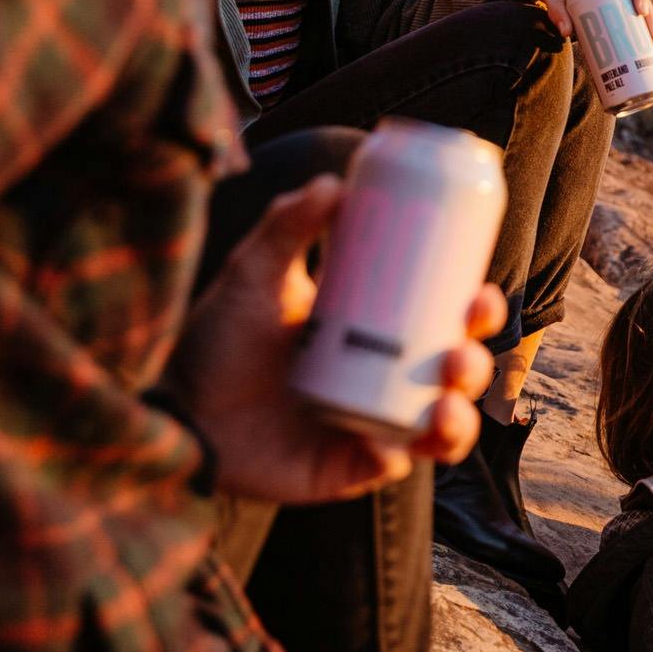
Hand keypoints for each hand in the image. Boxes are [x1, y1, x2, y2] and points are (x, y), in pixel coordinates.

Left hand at [169, 175, 505, 503]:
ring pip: (443, 425)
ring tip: (446, 399)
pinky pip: (398, 462)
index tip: (479, 292)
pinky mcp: (351, 468)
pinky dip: (412, 451)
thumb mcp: (253, 275)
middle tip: (462, 345)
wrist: (173, 412)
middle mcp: (380, 380)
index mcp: (372, 332)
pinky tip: (401, 438)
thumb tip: (332, 183)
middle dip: (476, 361)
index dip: (473, 310)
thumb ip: (286, 226)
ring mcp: (369, 425)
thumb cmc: (214, 342)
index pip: (440, 318)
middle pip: (453, 373)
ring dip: (462, 413)